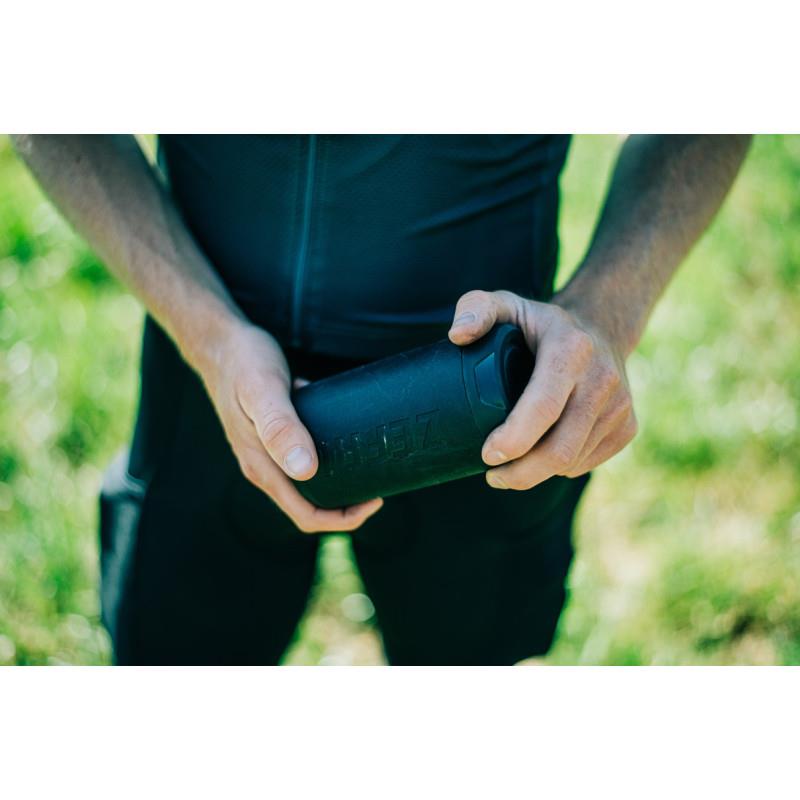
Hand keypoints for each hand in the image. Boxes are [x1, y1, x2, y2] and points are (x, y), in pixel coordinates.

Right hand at [198, 321, 382, 531]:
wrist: (219, 342)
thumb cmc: (242, 362)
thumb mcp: (264, 390)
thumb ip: (281, 429)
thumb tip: (305, 469)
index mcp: (261, 465)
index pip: (304, 514)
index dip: (341, 518)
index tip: (373, 501)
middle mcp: (263, 465)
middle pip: (307, 505)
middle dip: (344, 506)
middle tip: (377, 488)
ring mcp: (267, 451)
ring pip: (306, 482)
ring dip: (336, 483)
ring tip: (365, 465)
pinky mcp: (273, 434)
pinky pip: (304, 455)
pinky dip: (326, 454)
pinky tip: (343, 434)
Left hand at [448, 290, 636, 489]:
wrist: (600, 327)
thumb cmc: (540, 323)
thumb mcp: (506, 305)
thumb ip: (475, 308)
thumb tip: (458, 336)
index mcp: (571, 350)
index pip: (542, 408)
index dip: (512, 441)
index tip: (486, 455)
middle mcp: (602, 378)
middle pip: (560, 450)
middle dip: (520, 474)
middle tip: (492, 475)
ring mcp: (620, 405)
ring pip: (573, 462)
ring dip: (537, 474)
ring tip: (511, 465)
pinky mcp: (628, 426)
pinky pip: (587, 464)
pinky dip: (559, 469)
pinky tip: (541, 457)